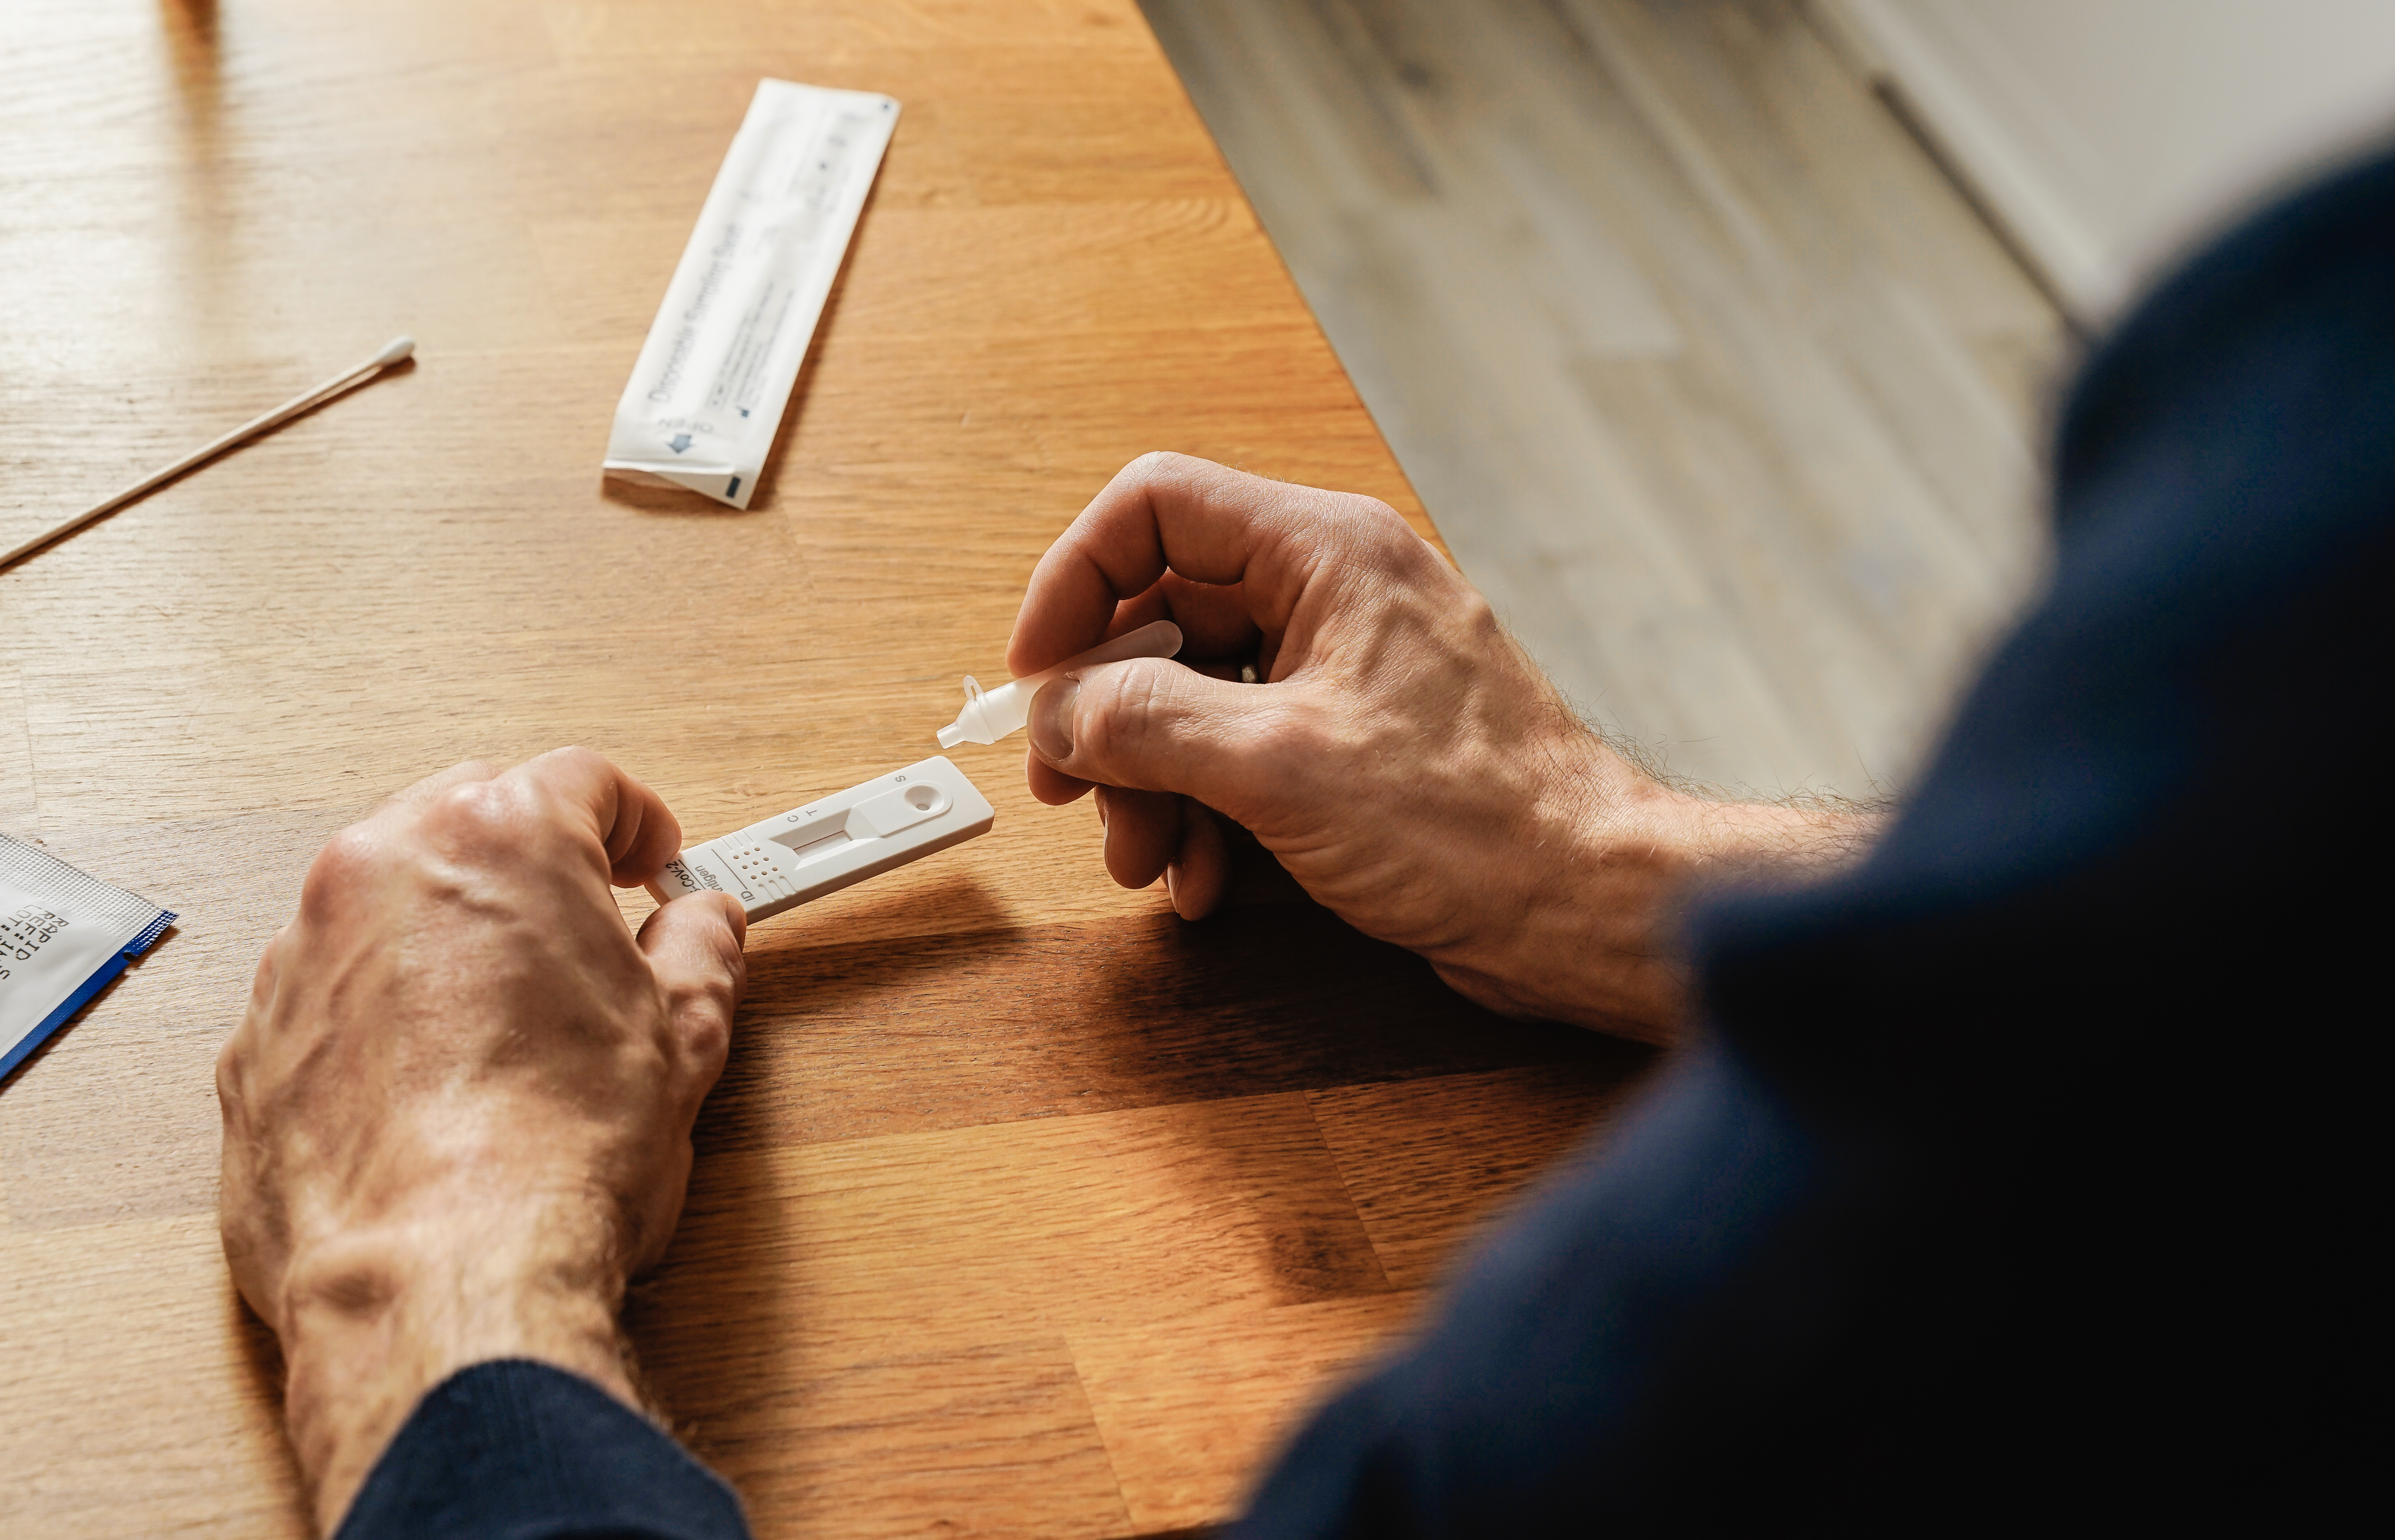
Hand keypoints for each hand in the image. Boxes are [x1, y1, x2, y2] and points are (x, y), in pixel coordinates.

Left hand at [217, 749, 745, 1534]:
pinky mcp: (256, 1039)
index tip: (654, 862)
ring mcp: (303, 953)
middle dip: (534, 861)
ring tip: (515, 1019)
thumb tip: (705, 929)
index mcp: (497, 841)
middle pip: (471, 815)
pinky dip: (386, 1011)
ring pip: (391, 899)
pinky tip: (442, 1083)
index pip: (582, 780)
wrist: (438, 1282)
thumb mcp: (683, 1041)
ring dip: (454, 933)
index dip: (636, 821)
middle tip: (590, 927)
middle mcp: (382, 870)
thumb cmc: (553, 1160)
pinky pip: (334, 989)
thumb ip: (701, 954)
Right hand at [1010, 454, 1868, 1040]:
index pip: (1155, 508)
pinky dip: (1207, 814)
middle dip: (1109, 713)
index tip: (1036, 675)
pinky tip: (1205, 882)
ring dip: (1151, 783)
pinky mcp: (1353, 740)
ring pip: (1195, 695)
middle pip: (1164, 614)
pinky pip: (1242, 751)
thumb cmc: (1473, 824)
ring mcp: (1344, 667)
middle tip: (1072, 792)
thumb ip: (1148, 720)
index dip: (1074, 582)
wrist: (1580, 902)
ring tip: (1146, 862)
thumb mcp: (1277, 766)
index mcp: (1325, 553)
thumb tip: (1061, 707)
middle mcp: (1334, 593)